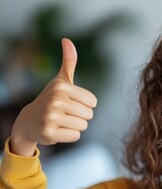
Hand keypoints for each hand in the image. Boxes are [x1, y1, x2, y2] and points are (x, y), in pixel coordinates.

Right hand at [10, 38, 96, 155]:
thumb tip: (67, 39)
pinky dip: (69, 135)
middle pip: (89, 115)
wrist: (29, 121)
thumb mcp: (60, 81)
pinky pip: (75, 136)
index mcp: (62, 87)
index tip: (71, 103)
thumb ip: (68, 62)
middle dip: (80, 117)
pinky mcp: (49, 132)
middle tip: (65, 114)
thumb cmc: (51, 99)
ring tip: (62, 122)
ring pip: (83, 126)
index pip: (93, 102)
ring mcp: (51, 117)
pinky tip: (58, 130)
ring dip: (75, 126)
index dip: (85, 105)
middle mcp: (55, 100)